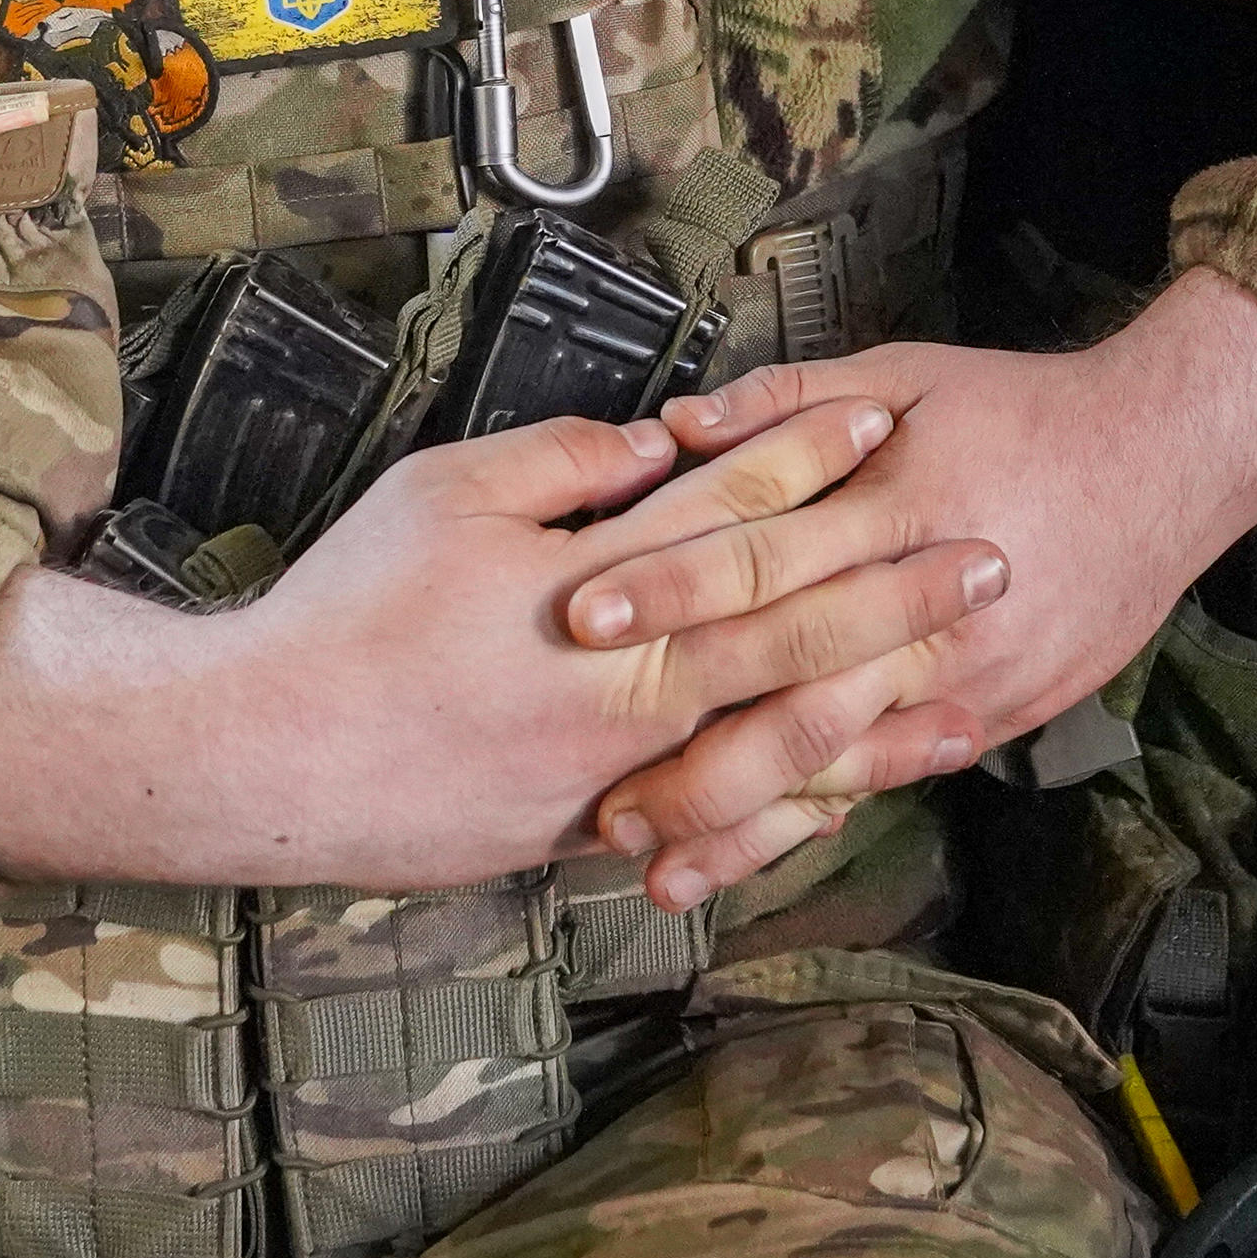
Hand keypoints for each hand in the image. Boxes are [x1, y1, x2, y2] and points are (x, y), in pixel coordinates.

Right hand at [0, 399, 1007, 892]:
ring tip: (965, 682)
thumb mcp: (446, 496)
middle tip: (994, 555)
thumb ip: (563, 465)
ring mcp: (612, 777)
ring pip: (774, 743)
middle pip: (790, 630)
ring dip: (878, 708)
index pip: (729, 511)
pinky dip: (791, 803)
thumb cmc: (347, 611)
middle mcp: (624, 693)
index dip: (809, 460)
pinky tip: (854, 787)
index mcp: (596, 594)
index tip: (887, 421)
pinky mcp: (584, 836)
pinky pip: (714, 821)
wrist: (263, 758)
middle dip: (899, 590)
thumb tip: (663, 441)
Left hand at [565, 268, 1256, 907]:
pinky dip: (826, 817)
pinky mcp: (996, 713)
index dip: (673, 588)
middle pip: (797, 690)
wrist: (1168, 459)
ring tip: (664, 868)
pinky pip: (897, 776)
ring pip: (843, 761)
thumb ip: (786, 401)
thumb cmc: (1025, 410)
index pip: (766, 553)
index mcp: (897, 505)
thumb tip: (675, 426)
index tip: (584, 620)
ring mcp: (967, 673)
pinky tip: (765, 854)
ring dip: (750, 821)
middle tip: (602, 804)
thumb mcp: (906, 372)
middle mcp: (929, 604)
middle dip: (694, 756)